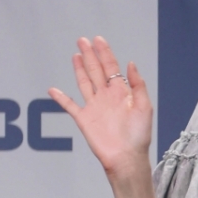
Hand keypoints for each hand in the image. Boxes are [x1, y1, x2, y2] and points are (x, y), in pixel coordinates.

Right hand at [47, 36, 152, 180]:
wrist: (127, 158)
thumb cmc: (139, 136)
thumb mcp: (144, 107)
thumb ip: (138, 85)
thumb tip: (130, 63)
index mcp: (121, 93)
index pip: (111, 68)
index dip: (105, 53)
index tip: (98, 40)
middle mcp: (107, 97)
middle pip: (96, 71)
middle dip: (90, 55)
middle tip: (83, 40)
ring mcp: (94, 107)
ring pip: (84, 83)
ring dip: (80, 69)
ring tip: (76, 54)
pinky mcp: (84, 120)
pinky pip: (69, 106)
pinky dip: (60, 98)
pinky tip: (53, 89)